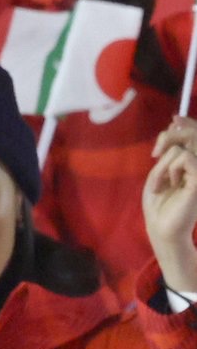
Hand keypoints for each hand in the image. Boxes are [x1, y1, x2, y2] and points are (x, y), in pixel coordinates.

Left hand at [145, 116, 196, 293]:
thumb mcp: (160, 170)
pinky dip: (170, 169)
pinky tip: (169, 185)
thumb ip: (170, 147)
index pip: (194, 131)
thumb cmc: (159, 203)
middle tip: (155, 154)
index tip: (159, 145)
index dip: (181, 125)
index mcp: (194, 161)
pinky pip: (184, 158)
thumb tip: (176, 120)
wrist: (161, 227)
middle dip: (168, 136)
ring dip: (164, 164)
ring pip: (183, 146)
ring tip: (161, 182)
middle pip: (192, 132)